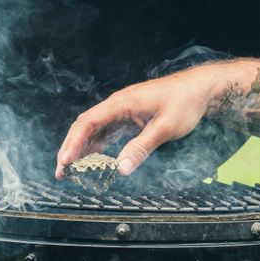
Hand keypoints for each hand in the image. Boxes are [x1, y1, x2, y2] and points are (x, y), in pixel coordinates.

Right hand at [55, 65, 223, 178]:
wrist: (198, 89)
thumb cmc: (183, 103)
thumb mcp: (164, 128)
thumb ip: (141, 147)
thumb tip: (121, 169)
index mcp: (121, 103)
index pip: (88, 122)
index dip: (73, 143)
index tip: (65, 162)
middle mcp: (117, 105)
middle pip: (84, 126)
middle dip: (70, 148)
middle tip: (61, 172)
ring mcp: (122, 111)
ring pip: (93, 129)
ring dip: (81, 148)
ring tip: (70, 170)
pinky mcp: (129, 117)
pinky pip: (106, 131)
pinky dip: (96, 146)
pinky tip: (91, 159)